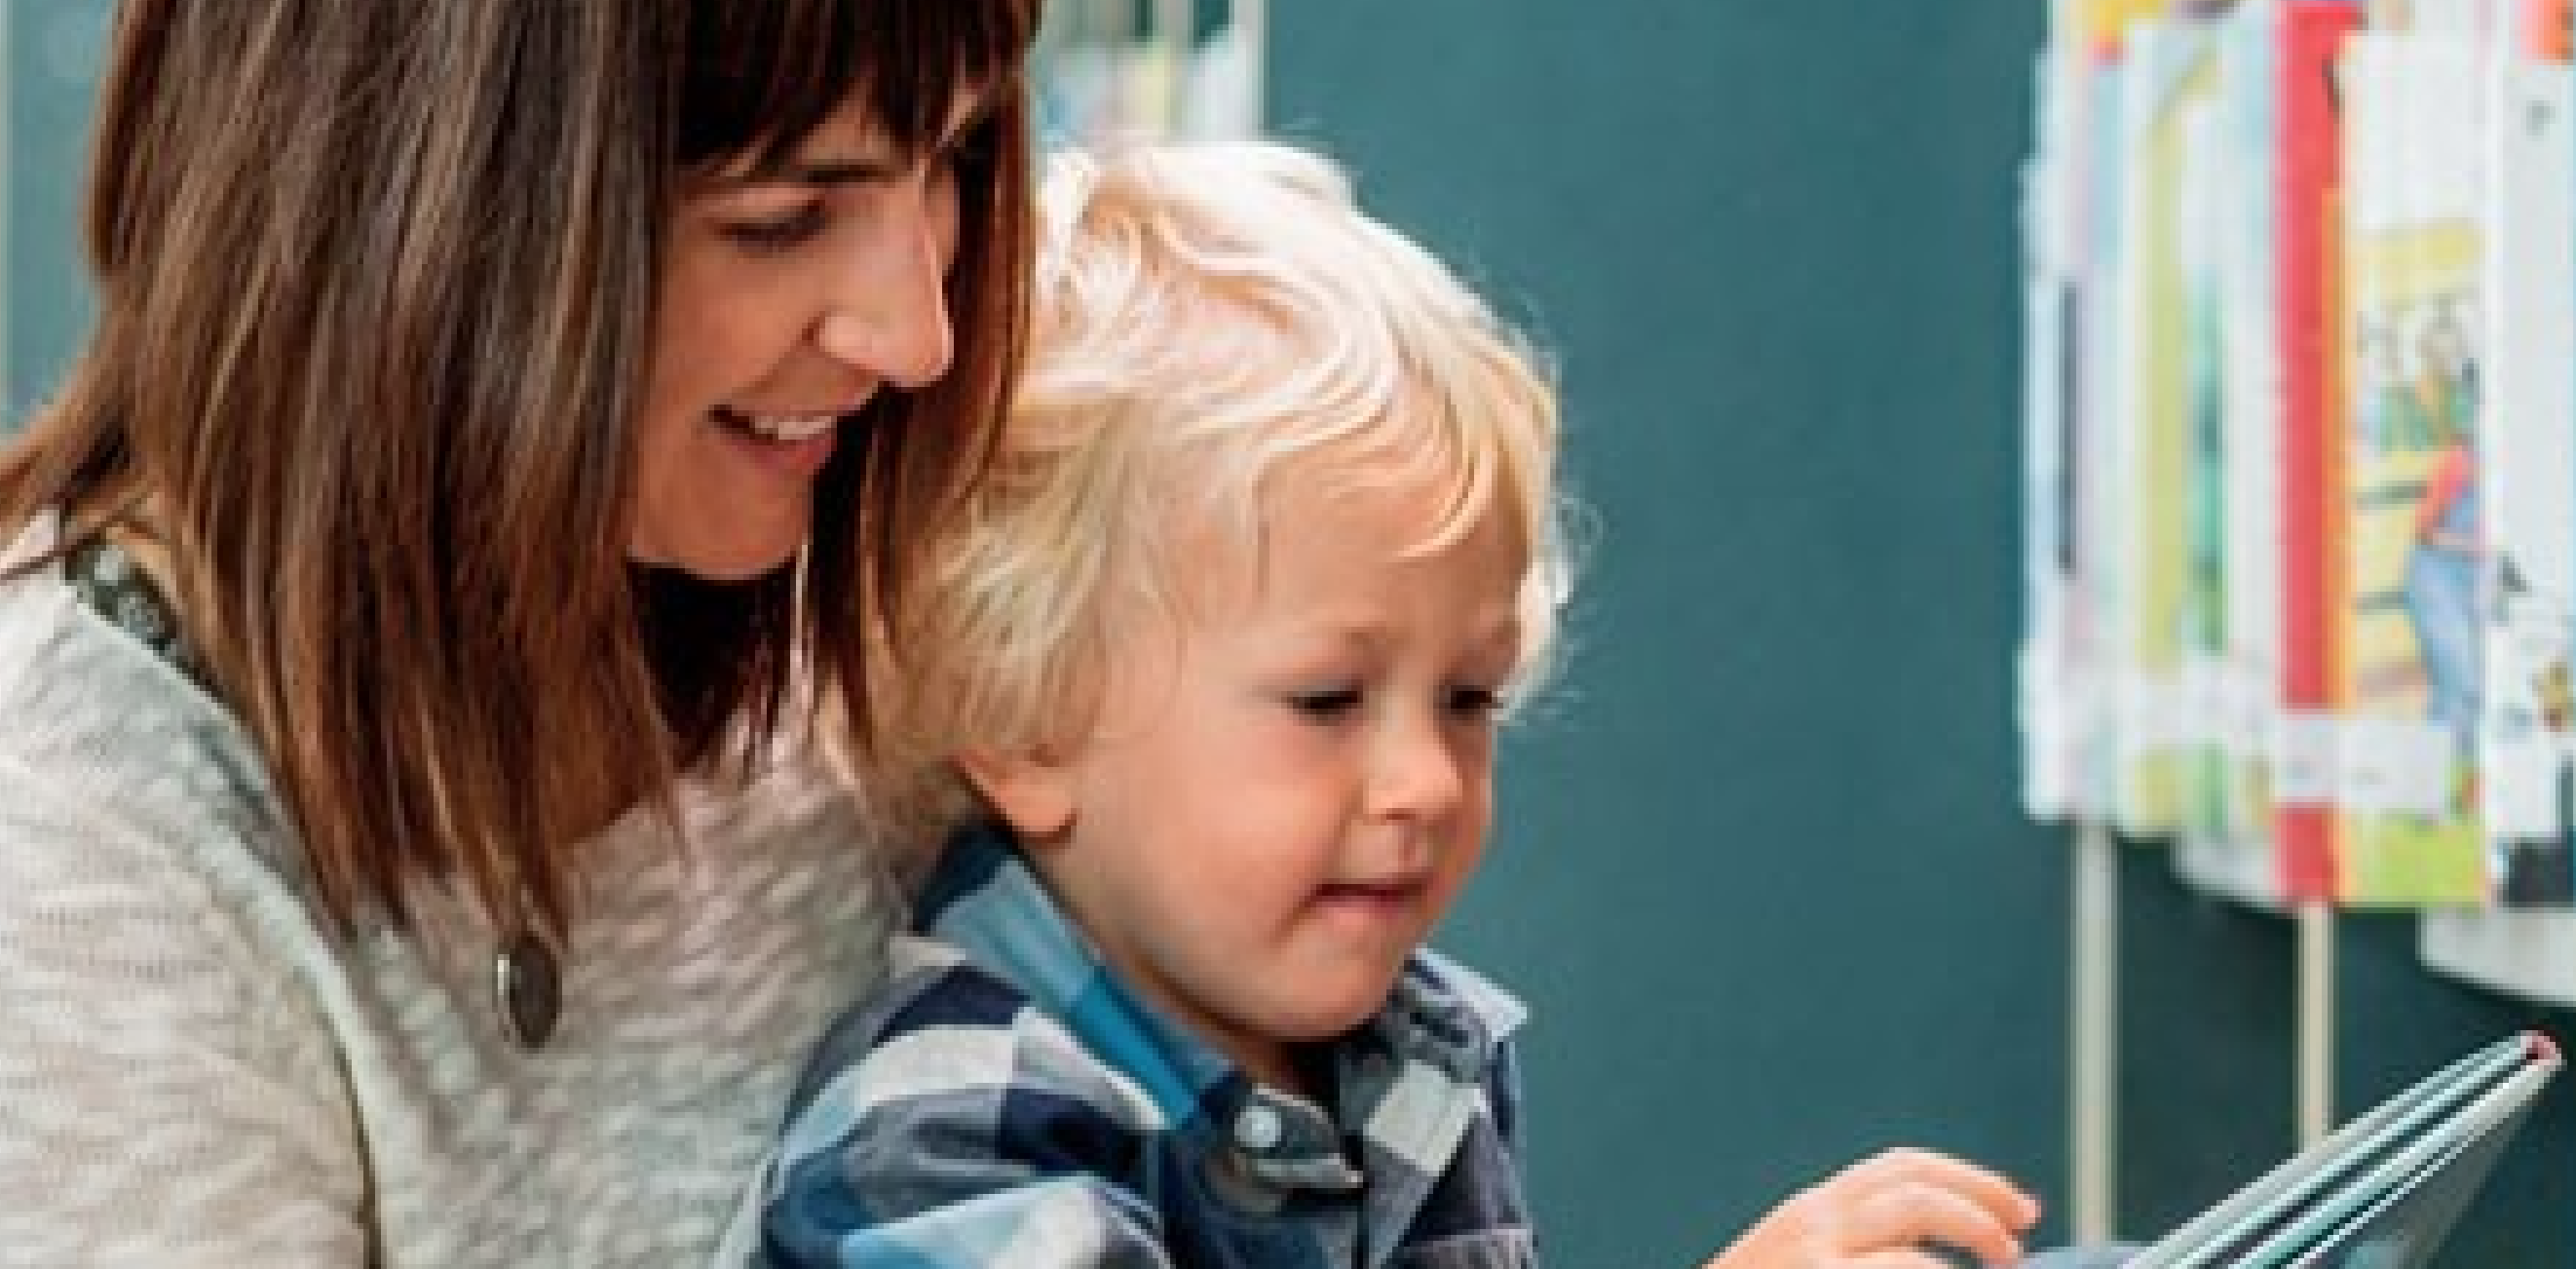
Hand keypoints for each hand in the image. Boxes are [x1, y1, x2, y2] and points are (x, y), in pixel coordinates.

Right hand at [1699, 1147, 2041, 1268]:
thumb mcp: (1797, 1261)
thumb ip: (1853, 1248)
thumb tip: (1929, 1253)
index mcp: (1812, 1213)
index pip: (1899, 1169)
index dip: (1967, 1179)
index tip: (2012, 1204)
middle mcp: (1812, 1223)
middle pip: (1916, 1189)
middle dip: (1982, 1203)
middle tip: (2021, 1234)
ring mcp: (1815, 1259)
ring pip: (1914, 1233)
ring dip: (1973, 1240)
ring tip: (2007, 1266)